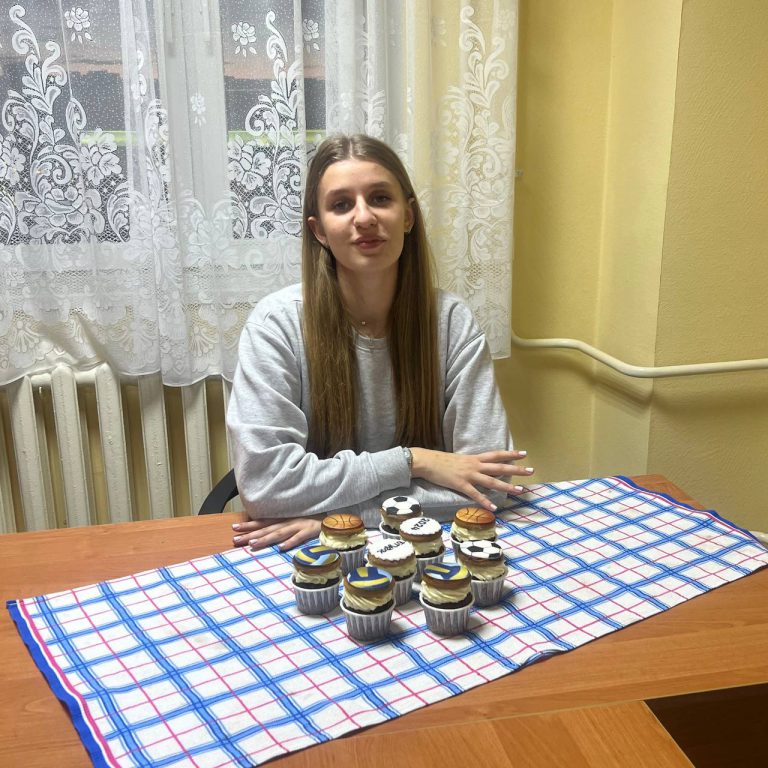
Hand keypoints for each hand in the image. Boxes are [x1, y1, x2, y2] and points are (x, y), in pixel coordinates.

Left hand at [232, 514, 322, 551]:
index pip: (263, 522)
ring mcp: (300, 525)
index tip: (234, 528)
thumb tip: (268, 537)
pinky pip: (299, 538)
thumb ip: (283, 529)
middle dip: (251, 533)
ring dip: (266, 538)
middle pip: (267, 528)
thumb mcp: (296, 523)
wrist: (334, 519)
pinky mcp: (310, 531)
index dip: (249, 525)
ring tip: (253, 544)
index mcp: (285, 520)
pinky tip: (281, 548)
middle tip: (235, 540)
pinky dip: (290, 542)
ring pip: (279, 533)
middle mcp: (289, 521)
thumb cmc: (313, 522)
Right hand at [410, 448, 532, 511]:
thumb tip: (480, 469)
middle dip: (516, 469)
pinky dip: (485, 502)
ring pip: (491, 481)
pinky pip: (475, 494)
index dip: (510, 454)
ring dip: (507, 486)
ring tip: (520, 490)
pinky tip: (493, 508)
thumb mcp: (459, 460)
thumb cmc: (441, 461)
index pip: (496, 454)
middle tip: (531, 471)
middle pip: (499, 467)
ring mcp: (468, 475)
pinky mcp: (460, 484)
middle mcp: (474, 465)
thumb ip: (471, 464)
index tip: (524, 454)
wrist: (427, 461)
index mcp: (474, 458)